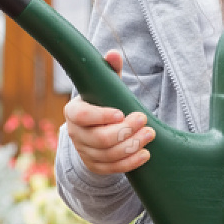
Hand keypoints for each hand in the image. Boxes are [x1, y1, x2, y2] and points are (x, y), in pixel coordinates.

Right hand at [63, 50, 154, 174]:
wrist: (95, 128)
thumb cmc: (102, 101)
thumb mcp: (104, 85)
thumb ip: (109, 70)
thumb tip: (114, 54)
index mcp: (73, 112)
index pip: (83, 117)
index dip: (101, 116)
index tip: (121, 113)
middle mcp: (75, 134)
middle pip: (99, 139)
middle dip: (124, 131)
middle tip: (144, 121)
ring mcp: (84, 152)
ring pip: (108, 155)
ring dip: (131, 146)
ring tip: (149, 135)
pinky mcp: (95, 166)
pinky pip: (112, 169)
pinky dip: (130, 163)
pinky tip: (145, 154)